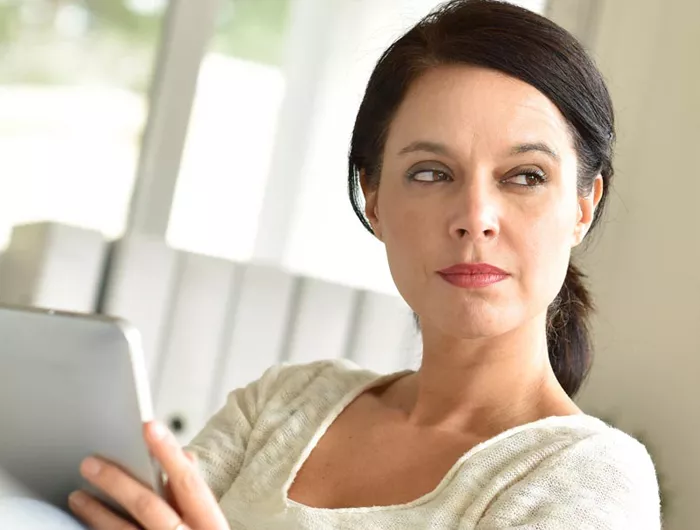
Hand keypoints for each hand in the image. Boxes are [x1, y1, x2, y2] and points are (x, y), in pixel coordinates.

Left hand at [68, 421, 228, 529]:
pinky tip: (84, 526)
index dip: (169, 453)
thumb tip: (186, 457)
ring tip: (76, 495)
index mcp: (210, 526)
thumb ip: (195, 496)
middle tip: (90, 463)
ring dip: (97, 512)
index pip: (189, 484)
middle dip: (118, 481)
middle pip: (149, 506)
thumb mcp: (209, 524)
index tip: (149, 426)